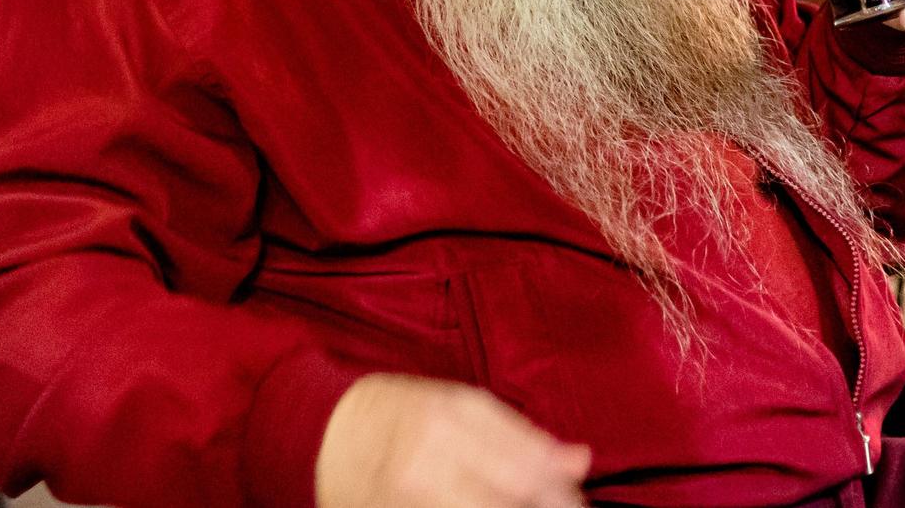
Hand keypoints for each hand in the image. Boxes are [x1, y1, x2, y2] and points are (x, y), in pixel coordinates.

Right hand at [316, 374, 589, 507]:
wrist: (324, 436)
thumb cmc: (395, 414)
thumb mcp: (455, 407)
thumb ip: (518, 434)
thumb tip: (581, 460)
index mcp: (449, 418)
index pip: (531, 468)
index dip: (563, 494)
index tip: (578, 503)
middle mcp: (428, 461)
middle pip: (515, 496)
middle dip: (551, 507)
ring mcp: (412, 498)